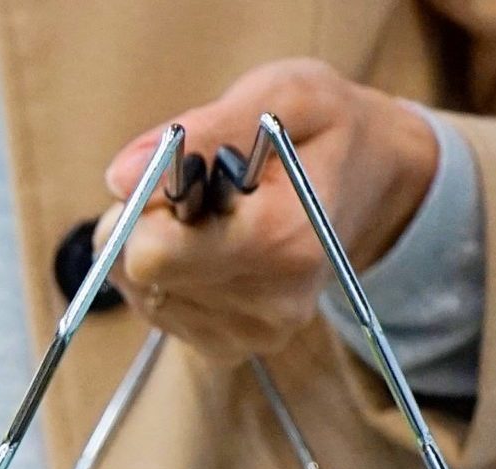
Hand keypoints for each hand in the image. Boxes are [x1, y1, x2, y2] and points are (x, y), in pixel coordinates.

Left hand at [98, 58, 438, 364]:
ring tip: (213, 216)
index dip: (148, 205)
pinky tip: (210, 247)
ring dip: (157, 245)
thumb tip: (119, 176)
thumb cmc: (325, 128)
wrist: (375, 180)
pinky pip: (155, 309)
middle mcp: (270, 302)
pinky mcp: (231, 347)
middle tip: (199, 191)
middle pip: (137, 272)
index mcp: (283, 240)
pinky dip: (167, 273)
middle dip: (146, 223)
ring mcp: (251, 333)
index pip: (153, 251)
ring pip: (139, 290)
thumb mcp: (282, 95)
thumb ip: (204, 129)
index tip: (187, 174)